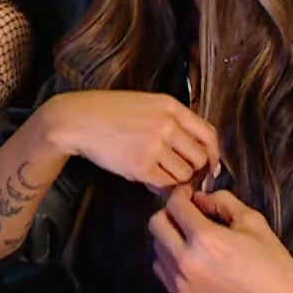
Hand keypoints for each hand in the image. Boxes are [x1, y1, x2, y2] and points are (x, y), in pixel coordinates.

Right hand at [40, 90, 221, 194]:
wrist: (78, 120)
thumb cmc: (110, 112)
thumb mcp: (147, 104)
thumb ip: (172, 120)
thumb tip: (196, 148)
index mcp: (171, 107)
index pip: (209, 134)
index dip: (214, 154)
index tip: (211, 165)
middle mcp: (167, 125)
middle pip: (200, 158)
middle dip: (195, 170)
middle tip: (183, 176)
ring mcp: (155, 146)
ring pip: (185, 174)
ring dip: (176, 180)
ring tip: (161, 176)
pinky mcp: (140, 165)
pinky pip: (165, 185)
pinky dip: (162, 188)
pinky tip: (150, 181)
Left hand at [149, 187, 292, 292]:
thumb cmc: (273, 264)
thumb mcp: (253, 221)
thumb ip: (222, 202)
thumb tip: (200, 198)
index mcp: (205, 239)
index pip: (174, 205)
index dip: (181, 194)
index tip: (189, 194)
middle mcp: (185, 261)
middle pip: (156, 224)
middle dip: (169, 213)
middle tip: (187, 213)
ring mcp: (180, 284)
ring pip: (156, 249)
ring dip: (168, 237)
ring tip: (189, 237)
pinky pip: (162, 272)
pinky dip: (169, 260)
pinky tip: (189, 259)